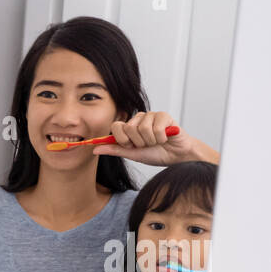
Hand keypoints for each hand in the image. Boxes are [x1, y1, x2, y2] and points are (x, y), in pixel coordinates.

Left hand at [91, 111, 217, 165]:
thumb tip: (94, 149)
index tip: (131, 146)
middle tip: (147, 145)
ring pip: (142, 129)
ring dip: (150, 141)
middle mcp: (139, 119)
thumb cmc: (155, 154)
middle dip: (138, 142)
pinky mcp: (164, 115)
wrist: (175, 156)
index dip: (123, 140)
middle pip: (129, 128)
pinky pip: (156, 128)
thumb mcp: (131, 154)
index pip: (116, 127)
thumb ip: (114, 150)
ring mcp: (151, 115)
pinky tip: (165, 138)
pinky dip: (161, 138)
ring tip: (157, 142)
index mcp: (129, 127)